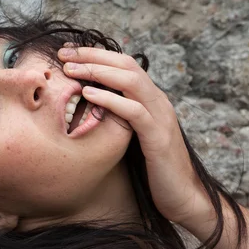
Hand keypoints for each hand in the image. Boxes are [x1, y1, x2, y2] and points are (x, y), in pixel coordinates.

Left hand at [58, 46, 207, 224]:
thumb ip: (122, 119)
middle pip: (126, 64)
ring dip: (98, 71)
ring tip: (71, 69)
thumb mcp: (136, 137)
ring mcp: (160, 117)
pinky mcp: (158, 137)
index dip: (96, 55)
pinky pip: (134, 111)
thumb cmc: (156, 170)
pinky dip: (110, 100)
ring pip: (131, 80)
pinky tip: (89, 94)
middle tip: (64, 52)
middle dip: (93, 55)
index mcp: (152, 100)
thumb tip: (94, 109)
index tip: (68, 53)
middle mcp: (158, 102)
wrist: (184, 197)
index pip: (124, 65)